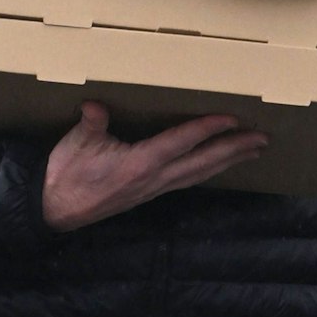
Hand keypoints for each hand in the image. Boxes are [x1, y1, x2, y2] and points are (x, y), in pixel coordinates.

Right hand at [42, 102, 267, 231]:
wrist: (53, 210)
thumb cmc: (64, 175)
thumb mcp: (74, 144)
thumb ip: (91, 123)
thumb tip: (96, 105)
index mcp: (139, 164)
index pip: (181, 142)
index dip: (208, 130)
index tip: (232, 119)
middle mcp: (154, 179)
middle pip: (203, 162)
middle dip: (234, 149)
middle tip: (263, 138)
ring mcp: (155, 188)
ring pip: (200, 173)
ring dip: (228, 161)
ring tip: (254, 150)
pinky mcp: (151, 192)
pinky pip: (188, 179)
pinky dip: (209, 169)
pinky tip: (220, 164)